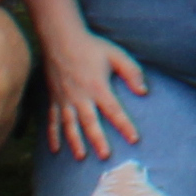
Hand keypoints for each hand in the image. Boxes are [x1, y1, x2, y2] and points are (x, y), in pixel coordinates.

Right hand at [38, 23, 149, 159]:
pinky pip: (52, 121)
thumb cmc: (92, 46)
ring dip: (75, 142)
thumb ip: (132, 72)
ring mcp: (64, 99)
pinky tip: (55, 150)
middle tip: (105, 157)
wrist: (61, 39)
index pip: (114, 110)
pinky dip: (52, 136)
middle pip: (90, 122)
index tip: (134, 139)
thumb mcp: (116, 54)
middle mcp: (80, 96)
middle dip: (98, 140)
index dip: (124, 125)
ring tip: (82, 157)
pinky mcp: (54, 99)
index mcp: (97, 86)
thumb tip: (144, 91)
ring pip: (69, 125)